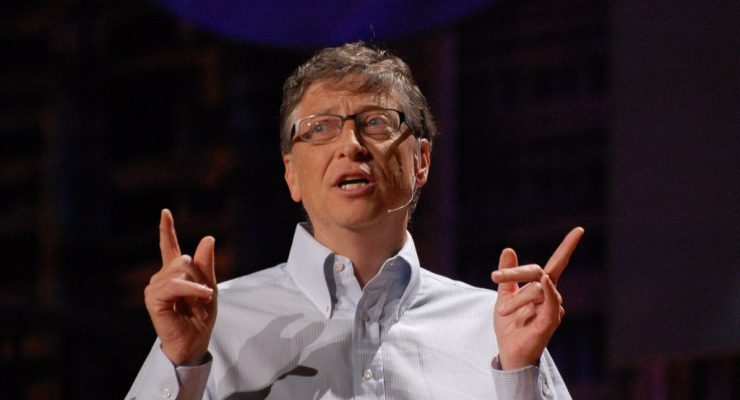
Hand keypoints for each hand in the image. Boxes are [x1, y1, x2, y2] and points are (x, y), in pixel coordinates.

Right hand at [144, 209, 217, 365]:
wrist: (195, 341)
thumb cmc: (201, 317)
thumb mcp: (209, 285)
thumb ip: (207, 263)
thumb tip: (208, 237)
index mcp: (174, 274)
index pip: (169, 246)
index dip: (167, 229)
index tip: (165, 212)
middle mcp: (161, 277)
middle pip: (185, 259)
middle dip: (200, 278)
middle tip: (203, 298)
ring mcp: (155, 287)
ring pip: (181, 270)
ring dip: (198, 288)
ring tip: (200, 304)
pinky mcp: (154, 298)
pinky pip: (176, 284)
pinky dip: (192, 290)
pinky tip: (202, 297)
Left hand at [491, 227, 583, 369]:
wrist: (508, 352)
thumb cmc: (510, 326)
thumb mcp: (504, 295)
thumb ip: (507, 275)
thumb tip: (509, 249)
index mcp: (541, 288)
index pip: (556, 264)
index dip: (567, 247)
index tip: (579, 230)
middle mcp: (551, 297)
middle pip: (537, 272)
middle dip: (515, 273)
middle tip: (494, 276)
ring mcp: (553, 309)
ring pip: (536, 289)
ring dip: (517, 298)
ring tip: (503, 311)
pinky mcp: (550, 322)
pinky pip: (551, 303)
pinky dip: (549, 291)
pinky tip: (544, 281)